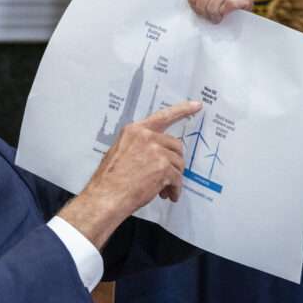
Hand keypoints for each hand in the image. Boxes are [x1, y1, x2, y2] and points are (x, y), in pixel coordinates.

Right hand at [59, 100, 201, 248]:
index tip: (196, 105)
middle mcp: (146, 137)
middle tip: (169, 175)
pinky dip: (174, 189)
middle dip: (174, 161)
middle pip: (175, 145)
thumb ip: (138, 146)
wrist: (106, 197)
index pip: (163, 116)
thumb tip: (154, 154)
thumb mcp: (119, 152)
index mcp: (135, 131)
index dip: (182, 110)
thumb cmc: (109, 180)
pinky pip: (177, 178)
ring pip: (178, 163)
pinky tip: (167, 195)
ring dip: (173, 178)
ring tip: (164, 189)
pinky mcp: (163, 168)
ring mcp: (156, 151)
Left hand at [160, 0, 252, 23]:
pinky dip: (228, 8)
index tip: (194, 10)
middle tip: (204, 17)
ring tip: (214, 20)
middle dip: (202, 6)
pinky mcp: (245, 0)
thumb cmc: (202, 26)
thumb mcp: (187, 10)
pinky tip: (225, 17)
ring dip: (214, 10)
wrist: (224, 42)